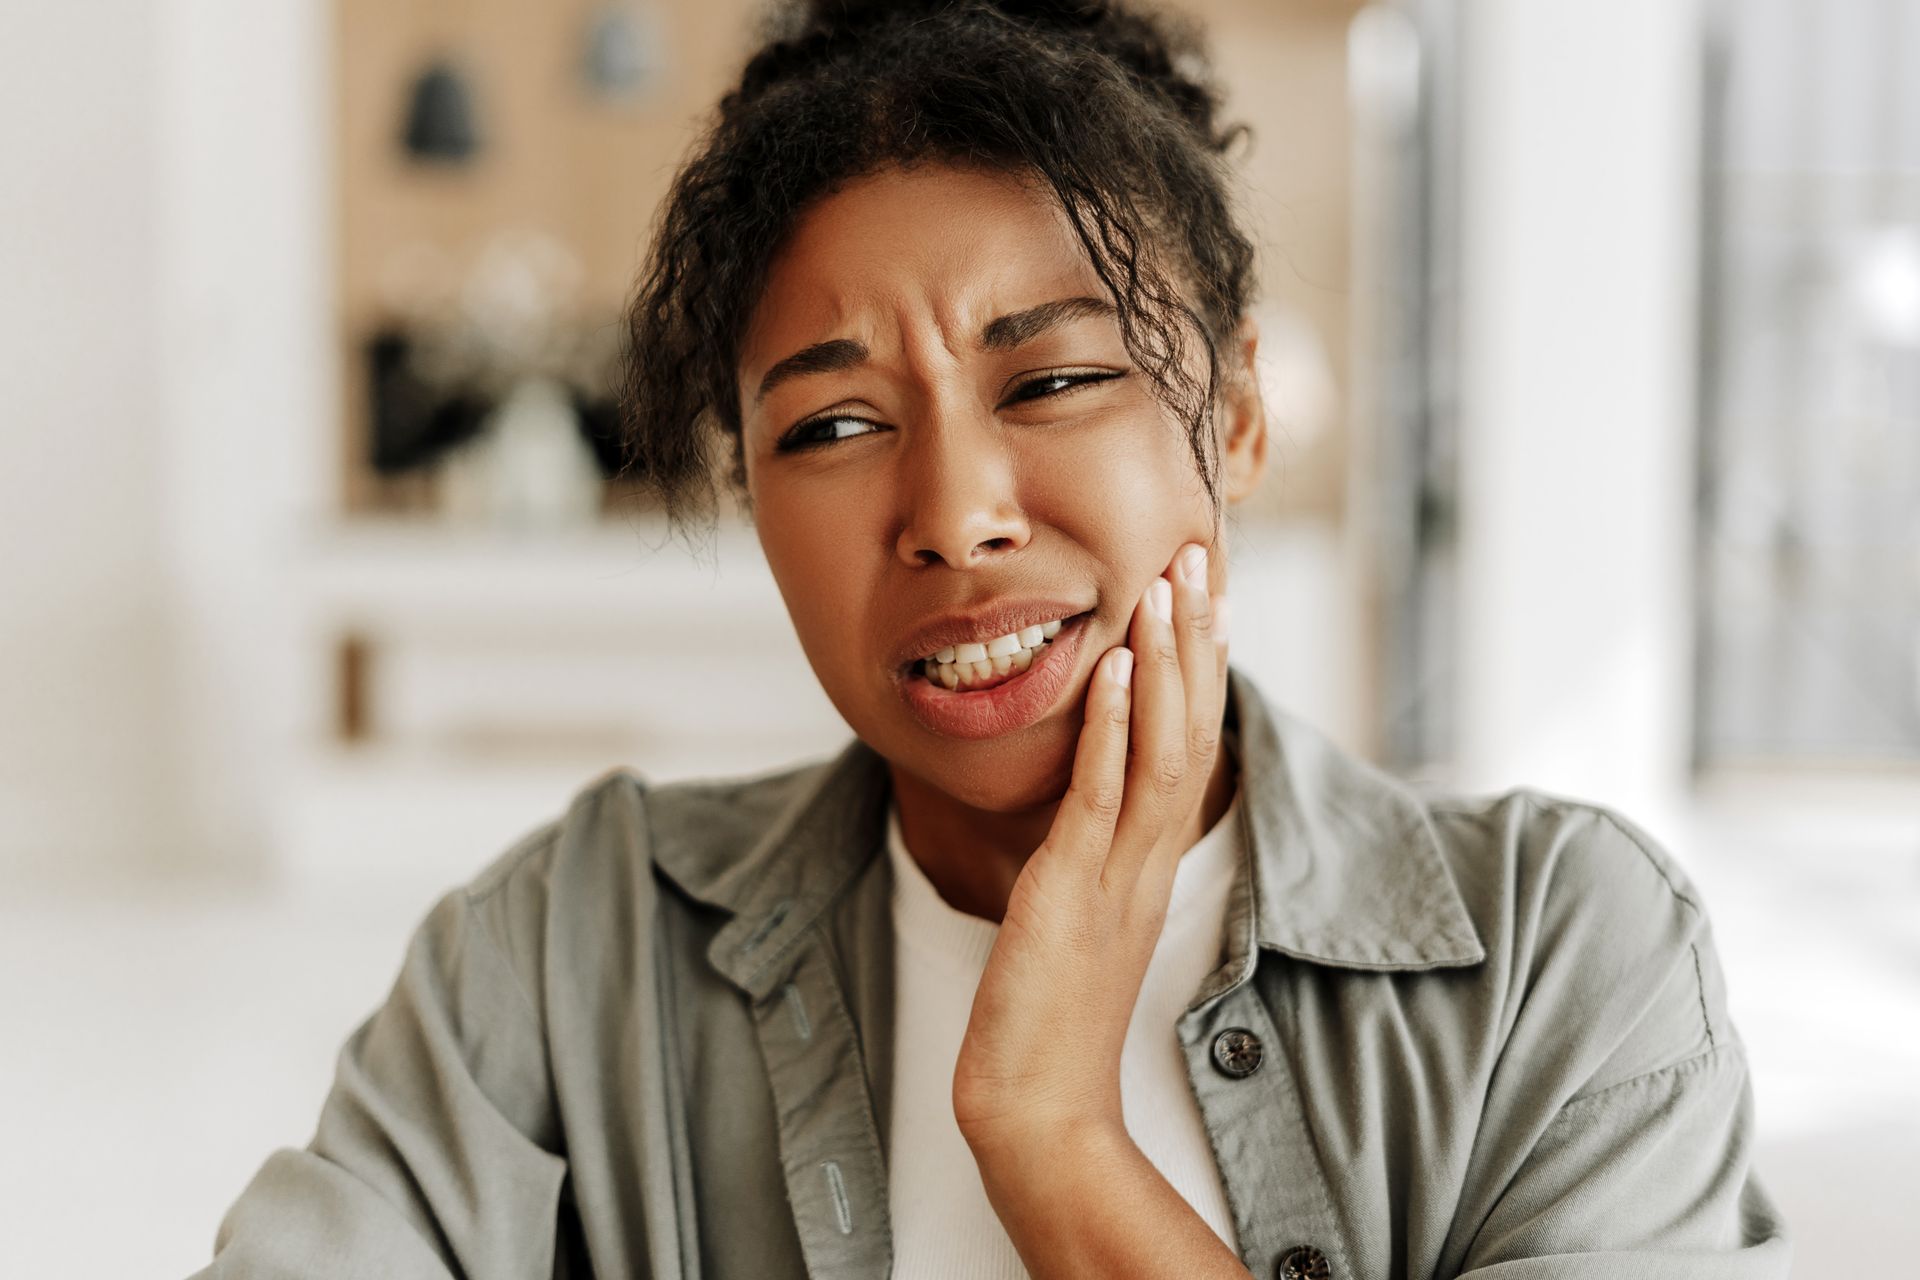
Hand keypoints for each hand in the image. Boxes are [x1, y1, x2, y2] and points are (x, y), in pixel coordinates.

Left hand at [951, 540, 1230, 1159]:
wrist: (1034, 1102)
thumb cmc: (1047, 1019)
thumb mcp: (1076, 920)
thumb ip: (1088, 861)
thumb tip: (1081, 813)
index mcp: (1150, 862)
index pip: (1190, 745)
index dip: (1201, 666)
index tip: (1205, 595)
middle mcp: (1148, 858)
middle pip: (1193, 728)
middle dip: (1198, 638)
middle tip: (1203, 553)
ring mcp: (1117, 873)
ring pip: (1160, 749)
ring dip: (1165, 662)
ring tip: (1167, 585)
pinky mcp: (1071, 889)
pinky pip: (1099, 795)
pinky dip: (1108, 726)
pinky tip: (1110, 666)